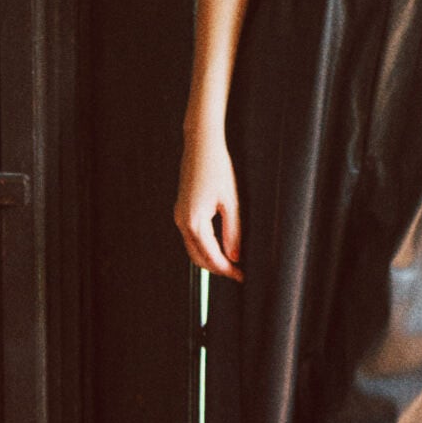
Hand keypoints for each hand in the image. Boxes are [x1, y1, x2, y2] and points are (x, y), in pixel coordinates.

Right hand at [175, 126, 242, 279]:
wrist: (200, 146)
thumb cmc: (218, 169)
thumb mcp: (231, 201)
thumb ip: (233, 231)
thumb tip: (234, 257)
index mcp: (194, 221)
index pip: (211, 256)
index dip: (227, 269)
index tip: (242, 276)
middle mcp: (182, 221)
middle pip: (198, 258)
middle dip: (217, 268)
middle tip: (238, 273)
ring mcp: (179, 216)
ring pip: (193, 249)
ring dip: (210, 259)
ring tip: (231, 263)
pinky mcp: (181, 210)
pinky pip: (191, 237)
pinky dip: (204, 247)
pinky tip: (219, 247)